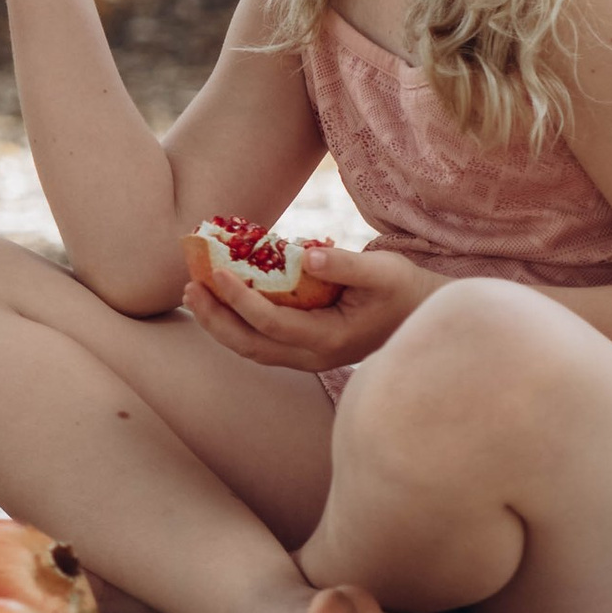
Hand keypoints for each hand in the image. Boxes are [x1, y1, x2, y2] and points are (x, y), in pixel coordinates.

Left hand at [178, 238, 436, 372]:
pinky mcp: (302, 347)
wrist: (421, 314)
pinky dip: (235, 319)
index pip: (272, 324)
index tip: (217, 273)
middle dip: (215, 318)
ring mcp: (307, 357)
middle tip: (191, 285)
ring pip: (250, 347)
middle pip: (250, 345)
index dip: (240, 301)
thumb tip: (306, 255)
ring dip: (219, 321)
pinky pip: (260, 339)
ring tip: (195, 290)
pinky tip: (220, 294)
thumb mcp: (383, 270)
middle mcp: (313, 356)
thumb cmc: (403, 289)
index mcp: (330, 340)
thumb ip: (344, 264)